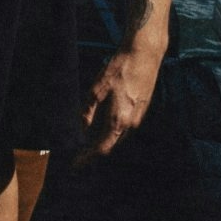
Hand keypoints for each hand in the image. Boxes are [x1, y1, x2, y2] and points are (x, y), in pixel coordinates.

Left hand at [78, 43, 162, 163]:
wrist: (144, 54)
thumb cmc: (120, 69)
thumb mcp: (96, 89)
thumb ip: (88, 111)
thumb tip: (83, 128)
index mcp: (119, 120)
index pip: (102, 148)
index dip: (88, 158)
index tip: (76, 165)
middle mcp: (131, 123)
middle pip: (111, 145)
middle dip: (95, 153)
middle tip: (80, 157)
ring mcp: (139, 117)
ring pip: (119, 137)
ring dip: (105, 142)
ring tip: (88, 145)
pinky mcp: (142, 109)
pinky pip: (125, 127)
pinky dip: (113, 132)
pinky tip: (103, 128)